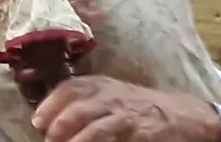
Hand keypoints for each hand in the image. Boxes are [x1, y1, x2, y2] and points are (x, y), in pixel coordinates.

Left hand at [36, 81, 220, 141]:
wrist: (183, 115)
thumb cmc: (138, 105)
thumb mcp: (111, 92)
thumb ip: (84, 99)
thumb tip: (46, 117)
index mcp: (102, 84)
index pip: (70, 88)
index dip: (50, 105)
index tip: (37, 121)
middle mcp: (113, 97)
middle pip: (78, 109)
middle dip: (58, 126)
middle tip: (48, 139)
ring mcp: (128, 117)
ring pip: (95, 129)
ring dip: (75, 141)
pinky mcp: (142, 135)